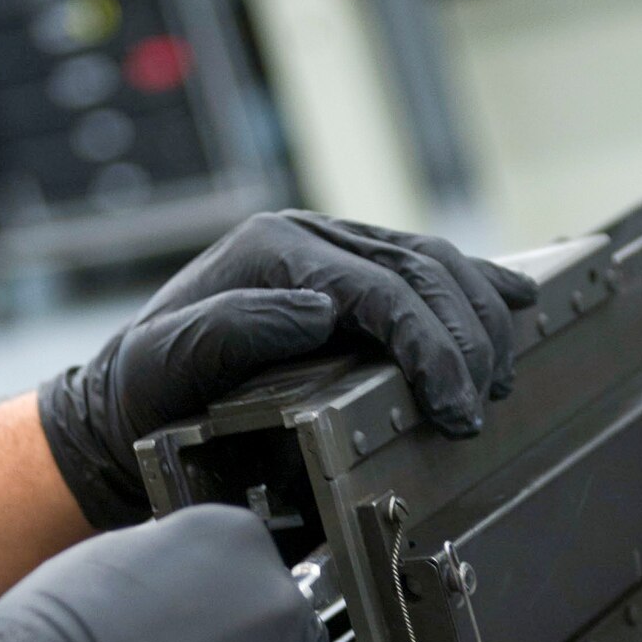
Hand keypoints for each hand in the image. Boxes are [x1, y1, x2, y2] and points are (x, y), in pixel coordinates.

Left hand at [40, 211, 538, 528]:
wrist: (124, 402)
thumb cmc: (144, 392)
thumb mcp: (167, 362)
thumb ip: (234, 330)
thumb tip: (319, 312)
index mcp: (275, 249)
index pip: (380, 289)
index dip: (429, 345)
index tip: (453, 403)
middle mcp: (312, 239)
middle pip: (421, 270)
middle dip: (466, 336)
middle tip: (483, 401)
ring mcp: (335, 252)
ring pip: (435, 263)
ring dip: (480, 314)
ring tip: (499, 374)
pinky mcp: (351, 276)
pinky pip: (427, 270)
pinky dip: (477, 285)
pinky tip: (518, 300)